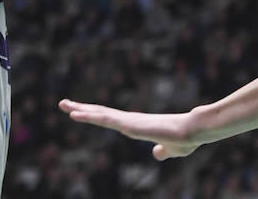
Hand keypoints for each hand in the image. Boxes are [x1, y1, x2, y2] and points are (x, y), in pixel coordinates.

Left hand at [59, 99, 205, 159]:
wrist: (194, 131)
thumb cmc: (186, 139)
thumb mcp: (171, 150)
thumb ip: (162, 151)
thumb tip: (156, 154)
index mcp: (137, 125)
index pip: (110, 119)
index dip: (95, 115)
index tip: (80, 112)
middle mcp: (130, 120)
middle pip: (101, 113)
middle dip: (82, 109)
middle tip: (63, 103)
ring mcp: (129, 121)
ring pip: (100, 115)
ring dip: (81, 110)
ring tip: (63, 105)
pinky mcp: (130, 125)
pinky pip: (105, 120)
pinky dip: (90, 117)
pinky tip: (76, 115)